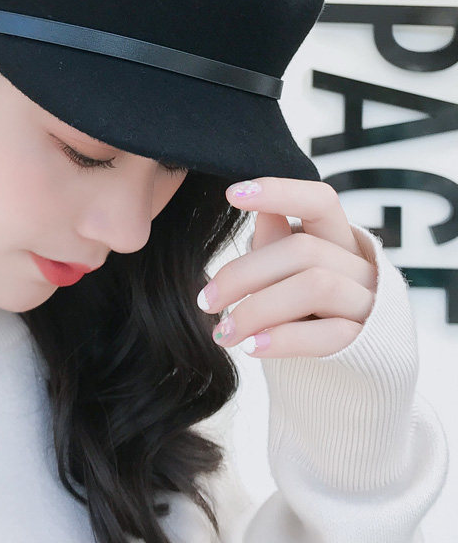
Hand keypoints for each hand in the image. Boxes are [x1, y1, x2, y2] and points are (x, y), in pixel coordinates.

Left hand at [196, 177, 377, 357]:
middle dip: (243, 274)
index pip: (320, 200)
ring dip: (258, 309)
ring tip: (223, 334)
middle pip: (303, 250)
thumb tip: (261, 209)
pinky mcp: (370, 344)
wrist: (344, 383)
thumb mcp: (286, 279)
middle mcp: (361, 267)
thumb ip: (276, 247)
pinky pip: (330, 335)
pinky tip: (252, 348)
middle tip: (205, 302)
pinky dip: (284, 339)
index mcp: (339, 241)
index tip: (231, 194)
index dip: (280, 191)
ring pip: (316, 286)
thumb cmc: (307, 320)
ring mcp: (371, 305)